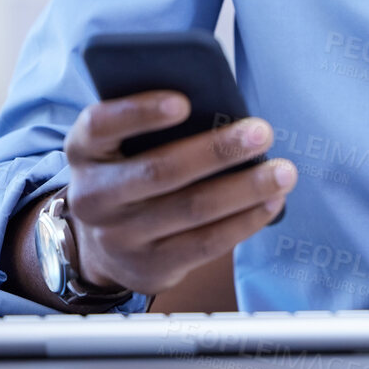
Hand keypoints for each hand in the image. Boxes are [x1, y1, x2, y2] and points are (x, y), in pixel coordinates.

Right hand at [61, 90, 296, 295]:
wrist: (102, 244)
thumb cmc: (128, 171)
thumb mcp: (121, 144)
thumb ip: (152, 125)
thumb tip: (221, 106)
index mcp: (85, 151)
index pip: (102, 125)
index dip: (140, 112)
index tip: (183, 101)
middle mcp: (94, 196)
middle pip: (160, 170)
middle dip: (217, 150)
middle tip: (261, 132)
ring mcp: (120, 237)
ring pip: (191, 209)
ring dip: (244, 188)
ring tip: (282, 171)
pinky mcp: (151, 267)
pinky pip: (205, 243)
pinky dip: (244, 221)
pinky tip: (271, 203)